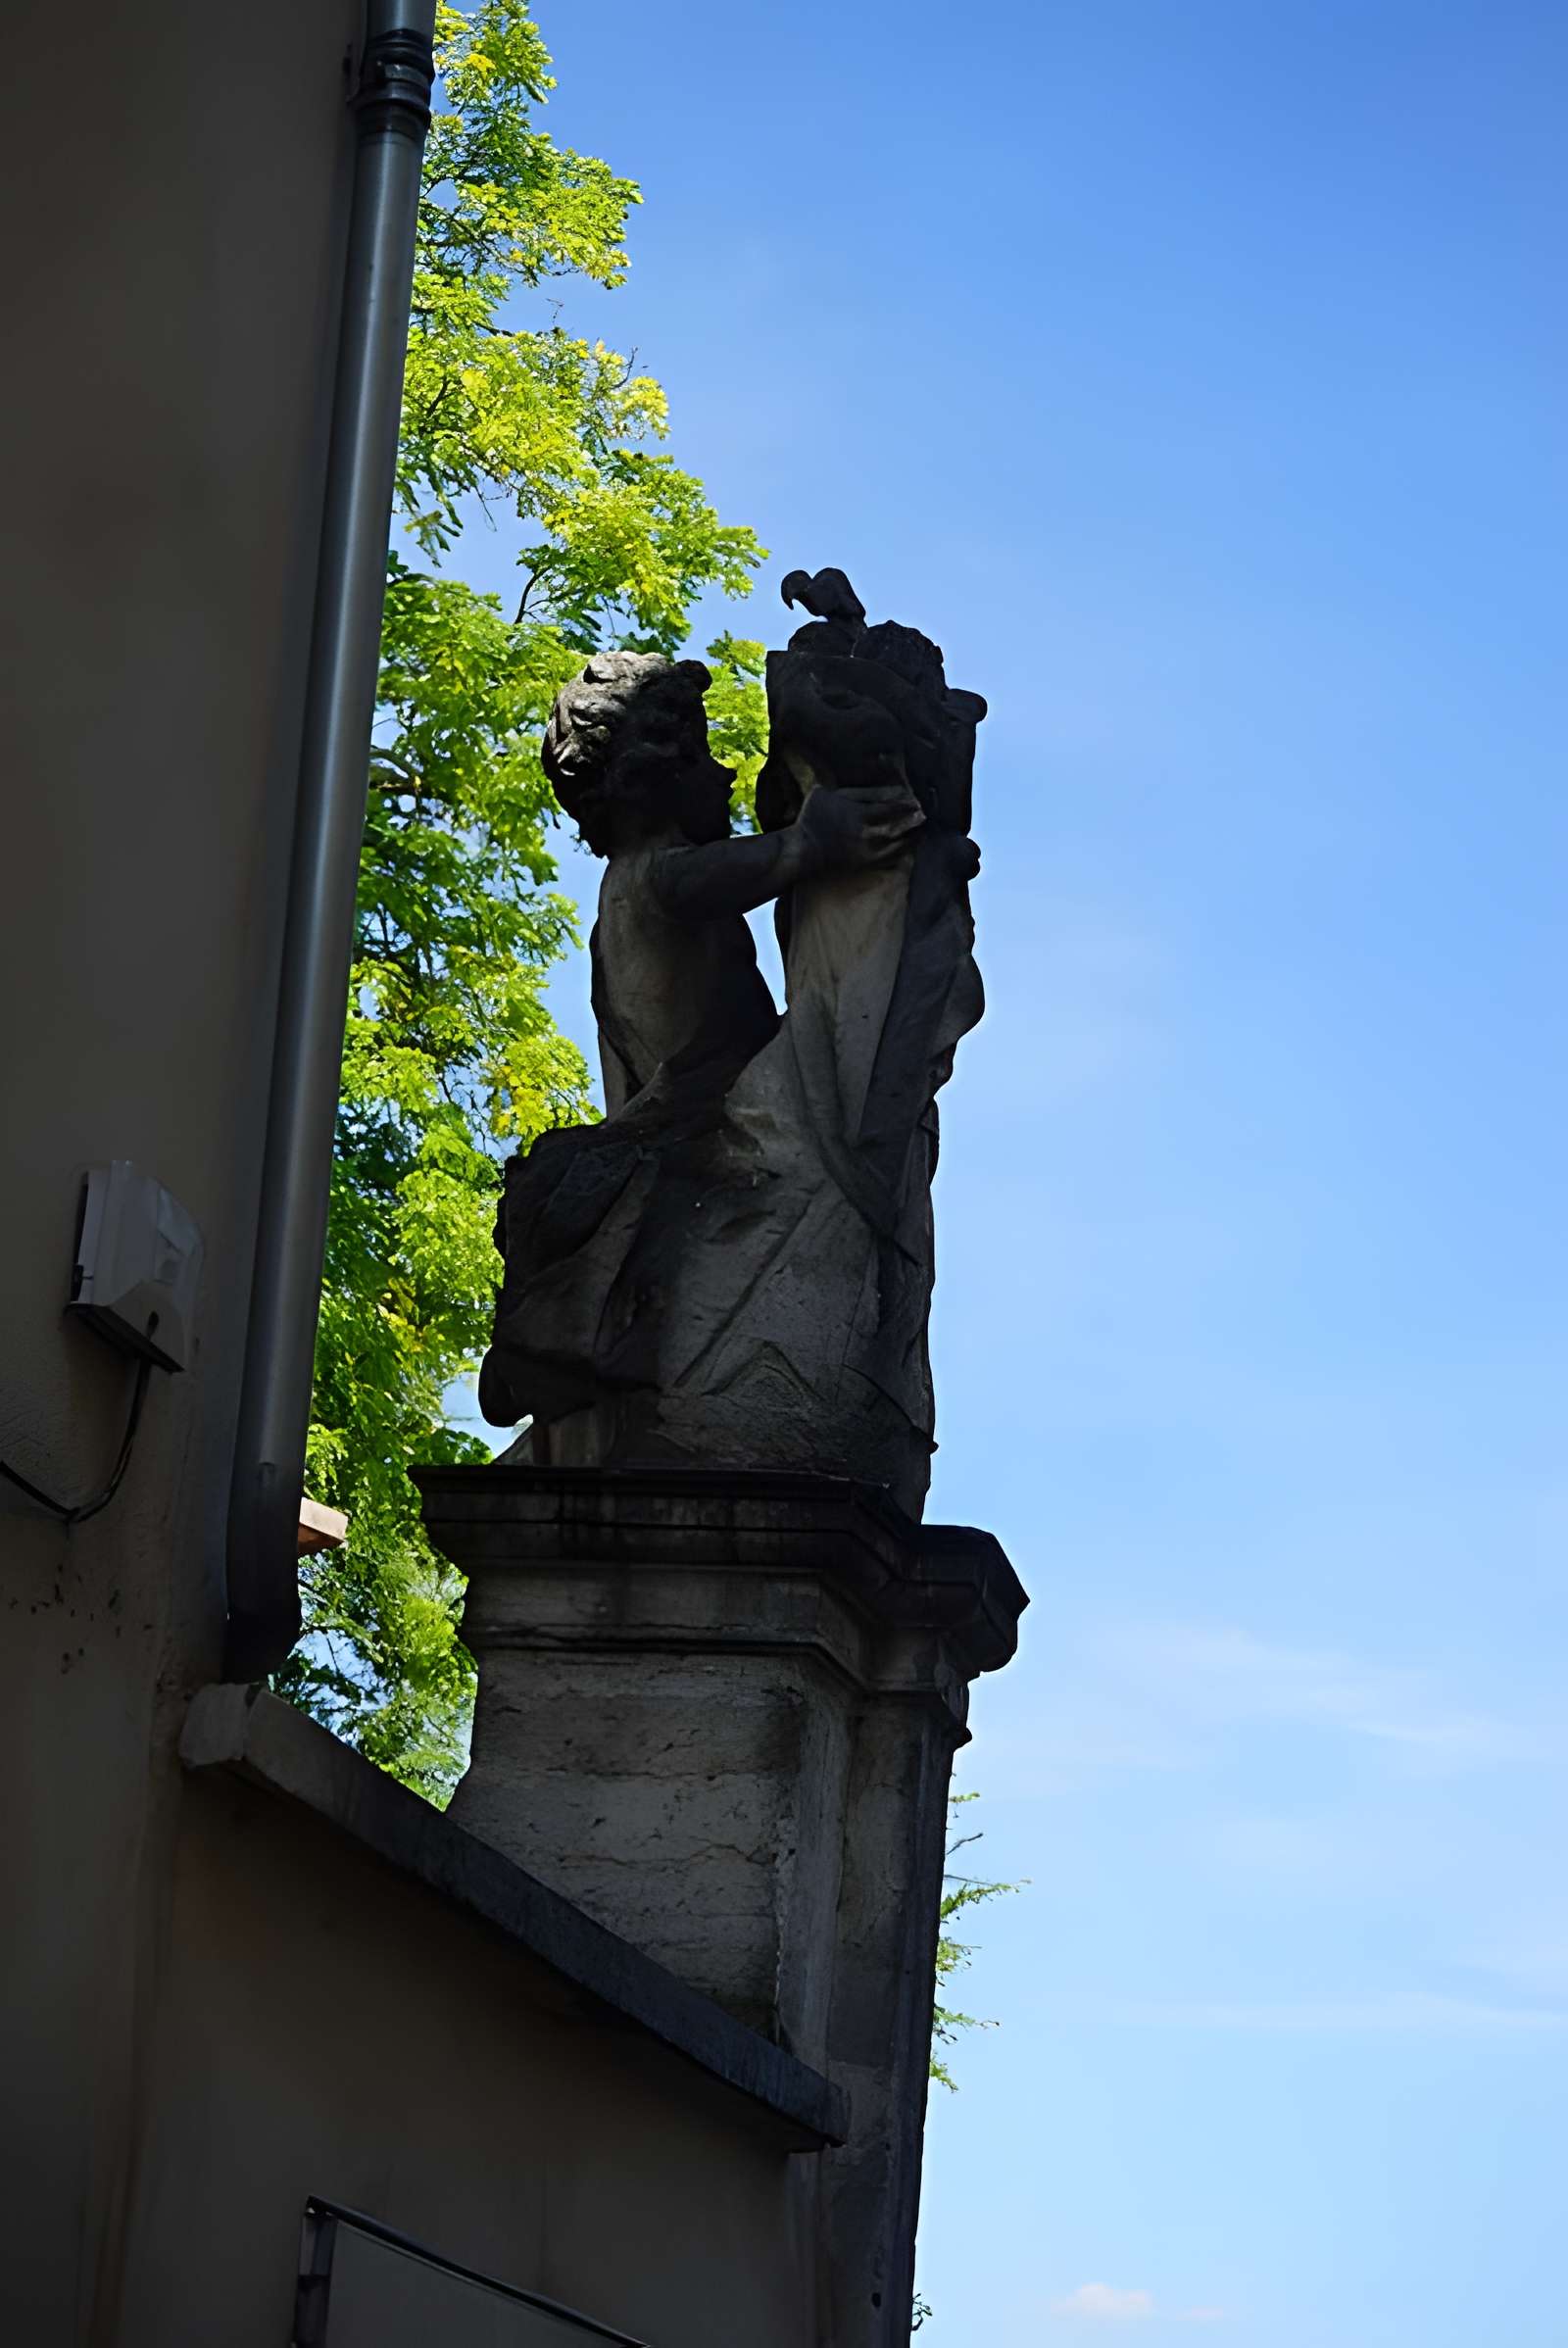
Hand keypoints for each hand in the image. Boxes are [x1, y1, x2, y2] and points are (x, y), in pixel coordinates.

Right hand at [795, 780, 924, 872]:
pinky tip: (908, 847)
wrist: (803, 849)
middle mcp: (867, 835)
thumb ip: (855, 791)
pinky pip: (890, 859)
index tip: (917, 801)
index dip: (906, 805)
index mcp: (859, 815)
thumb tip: (878, 789)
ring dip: (912, 838)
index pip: (891, 809)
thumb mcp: (829, 794)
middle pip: (899, 828)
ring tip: (922, 831)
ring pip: (898, 846)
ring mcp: (868, 852)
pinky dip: (902, 852)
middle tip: (926, 816)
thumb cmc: (813, 818)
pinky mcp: (865, 865)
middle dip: (914, 822)